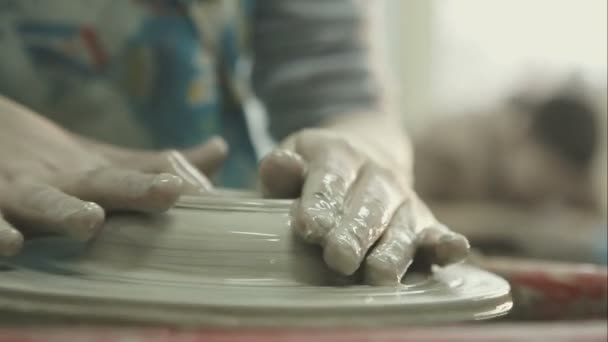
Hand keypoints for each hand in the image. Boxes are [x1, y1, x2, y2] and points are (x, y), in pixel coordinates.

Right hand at [0, 97, 226, 255]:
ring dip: (64, 211)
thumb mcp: (102, 159)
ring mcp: (18, 195)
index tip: (196, 191)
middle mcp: (59, 183)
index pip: (130, 178)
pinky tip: (11, 244)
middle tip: (167, 192)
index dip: (159, 183)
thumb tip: (219, 149)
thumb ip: (155, 164)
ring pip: (40, 203)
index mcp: (90, 176)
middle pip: (99, 185)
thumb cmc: (54, 160)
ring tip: (89, 221)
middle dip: (132, 189)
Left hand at [260, 129, 468, 284]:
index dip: (320, 202)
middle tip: (338, 258)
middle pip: (368, 204)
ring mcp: (403, 199)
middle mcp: (377, 175)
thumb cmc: (318, 171)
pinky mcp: (424, 223)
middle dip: (355, 232)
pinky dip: (446, 243)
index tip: (309, 227)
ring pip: (401, 225)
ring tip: (378, 274)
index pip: (330, 178)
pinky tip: (453, 250)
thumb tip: (280, 167)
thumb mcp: (295, 160)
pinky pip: (437, 232)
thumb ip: (282, 169)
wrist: (364, 155)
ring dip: (391, 250)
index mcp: (339, 155)